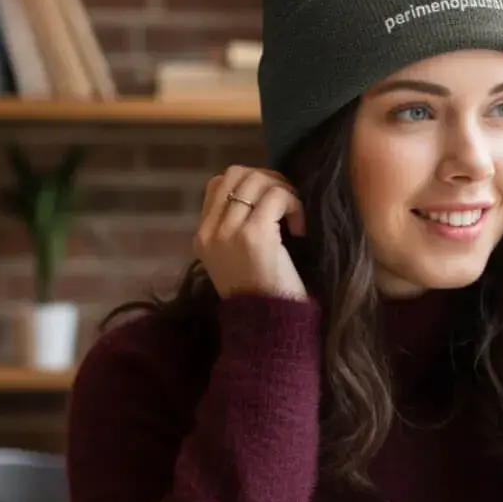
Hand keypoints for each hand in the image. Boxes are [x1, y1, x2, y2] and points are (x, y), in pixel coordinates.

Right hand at [196, 165, 307, 299]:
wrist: (268, 327)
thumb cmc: (262, 297)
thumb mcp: (236, 261)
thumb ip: (235, 230)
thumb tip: (260, 193)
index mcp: (202, 237)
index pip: (218, 184)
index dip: (249, 183)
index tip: (271, 202)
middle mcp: (210, 232)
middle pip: (236, 174)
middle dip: (268, 179)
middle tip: (288, 201)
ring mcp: (229, 232)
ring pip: (256, 180)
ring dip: (283, 190)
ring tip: (295, 215)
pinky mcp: (254, 235)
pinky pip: (276, 196)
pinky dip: (294, 204)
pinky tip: (300, 229)